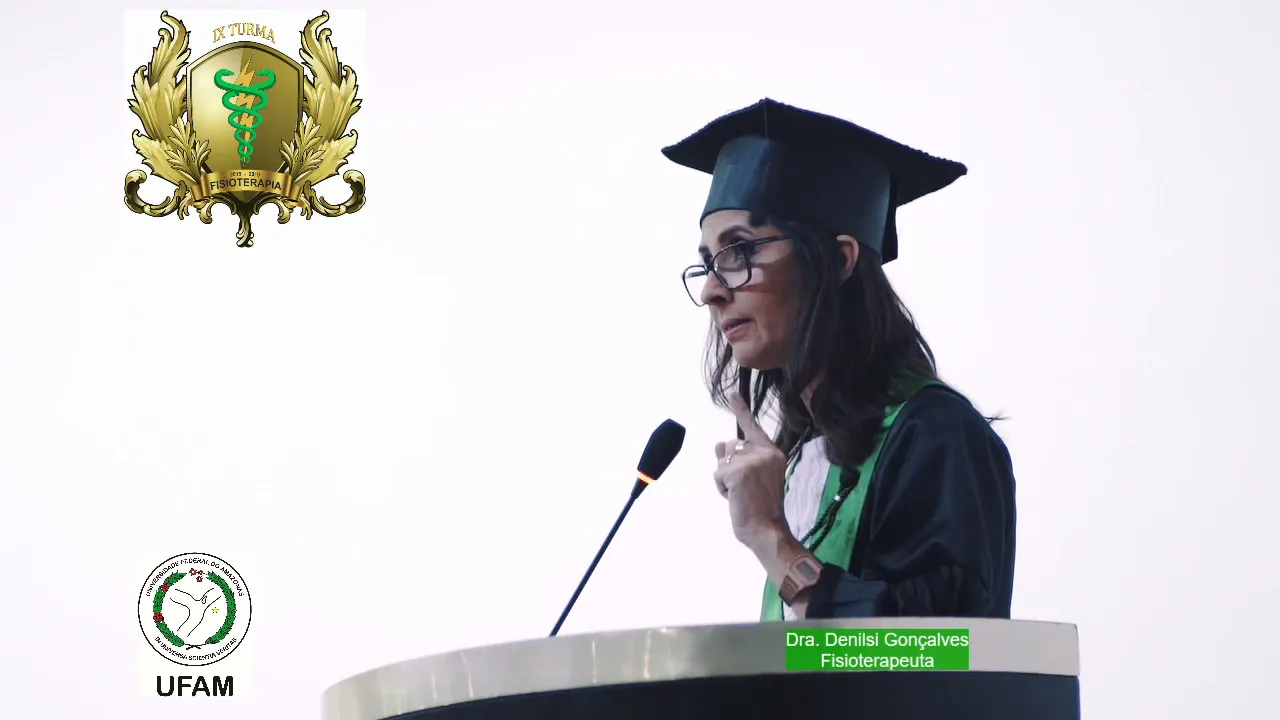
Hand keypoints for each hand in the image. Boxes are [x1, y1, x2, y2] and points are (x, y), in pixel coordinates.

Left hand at [713, 394, 791, 550]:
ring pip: (721, 459)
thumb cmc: (763, 508)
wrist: (768, 529)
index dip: (741, 410)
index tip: (733, 395)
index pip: (753, 428)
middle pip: (729, 446)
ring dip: (724, 477)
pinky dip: (721, 488)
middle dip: (729, 465)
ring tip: (740, 493)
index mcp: (773, 453)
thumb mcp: (757, 477)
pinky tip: (735, 498)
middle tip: (744, 488)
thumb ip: (742, 458)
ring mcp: (751, 460)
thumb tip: (719, 443)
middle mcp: (764, 452)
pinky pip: (717, 474)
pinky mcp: (737, 471)